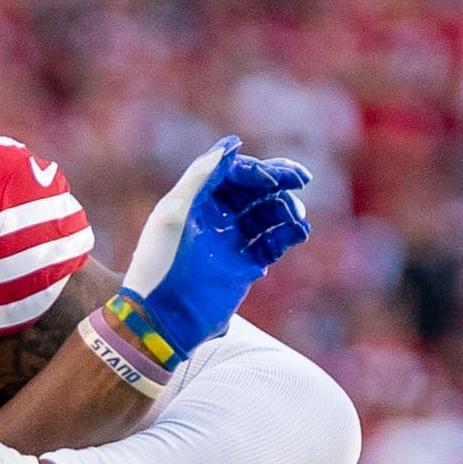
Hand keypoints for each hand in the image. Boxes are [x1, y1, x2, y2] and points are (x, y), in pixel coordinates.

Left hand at [121, 138, 312, 358]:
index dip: (257, 170)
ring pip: (266, 215)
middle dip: (278, 181)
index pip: (234, 173)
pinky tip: (299, 232)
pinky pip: (272, 244)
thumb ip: (203, 174)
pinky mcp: (244, 267)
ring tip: (296, 216)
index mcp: (196, 201)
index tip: (275, 177)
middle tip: (301, 179)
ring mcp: (230, 242)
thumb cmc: (161, 263)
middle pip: (253, 190)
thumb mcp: (175, 212)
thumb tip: (233, 144)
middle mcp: (214, 218)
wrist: (161, 319)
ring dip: (285, 209)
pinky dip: (288, 235)